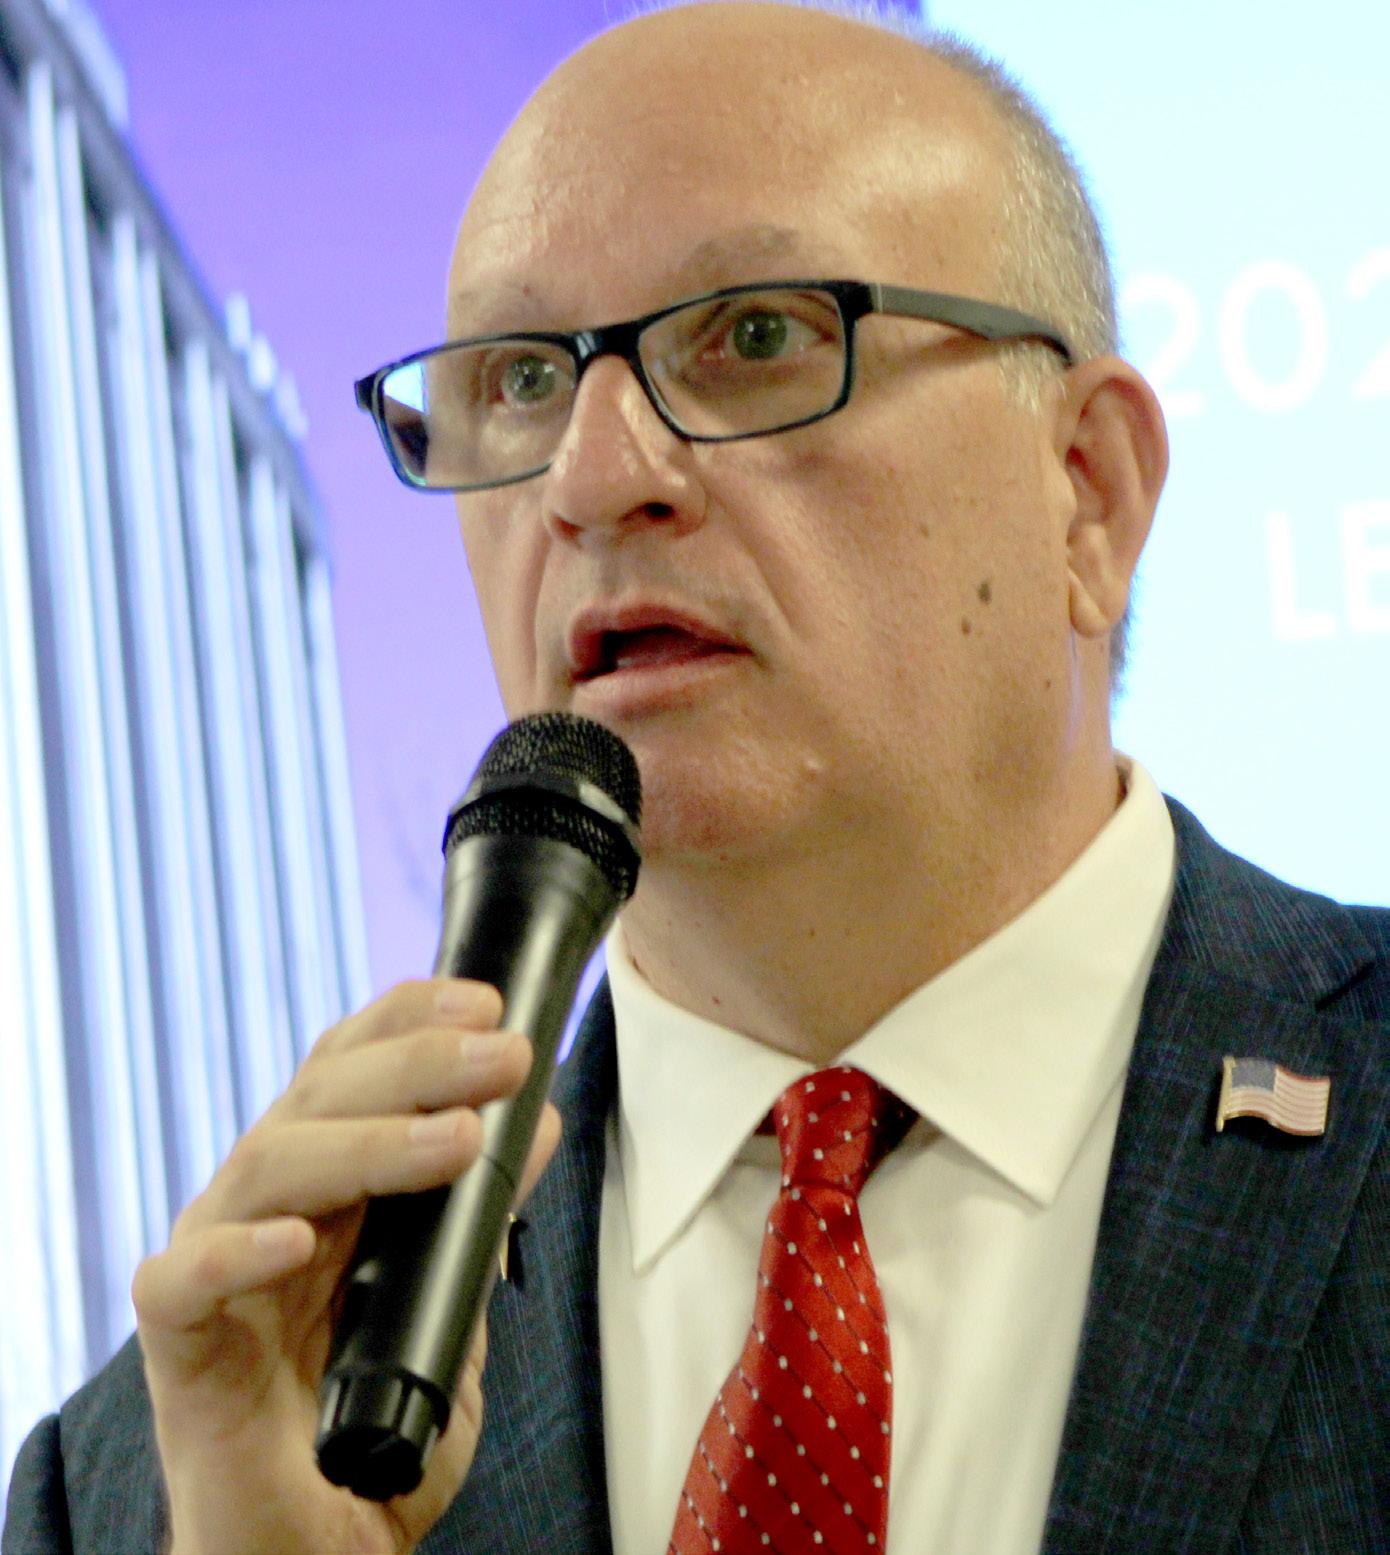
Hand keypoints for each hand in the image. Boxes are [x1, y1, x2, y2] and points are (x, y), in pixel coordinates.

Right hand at [132, 979, 560, 1554]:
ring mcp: (216, 1261)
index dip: (410, 1021)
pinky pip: (184, 1278)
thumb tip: (540, 1120)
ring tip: (459, 1139)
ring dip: (370, 1141)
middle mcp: (266, 1201)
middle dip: (418, 1064)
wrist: (313, 1546)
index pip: (353, 1067)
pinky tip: (298, 1243)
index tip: (487, 1004)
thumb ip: (480, 1219)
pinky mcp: (178, 1340)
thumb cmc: (371, 1420)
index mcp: (324, 1181)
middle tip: (504, 1056)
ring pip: (270, 1162)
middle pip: (321, 1096)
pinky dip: (236, 1250)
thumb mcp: (449, 1304)